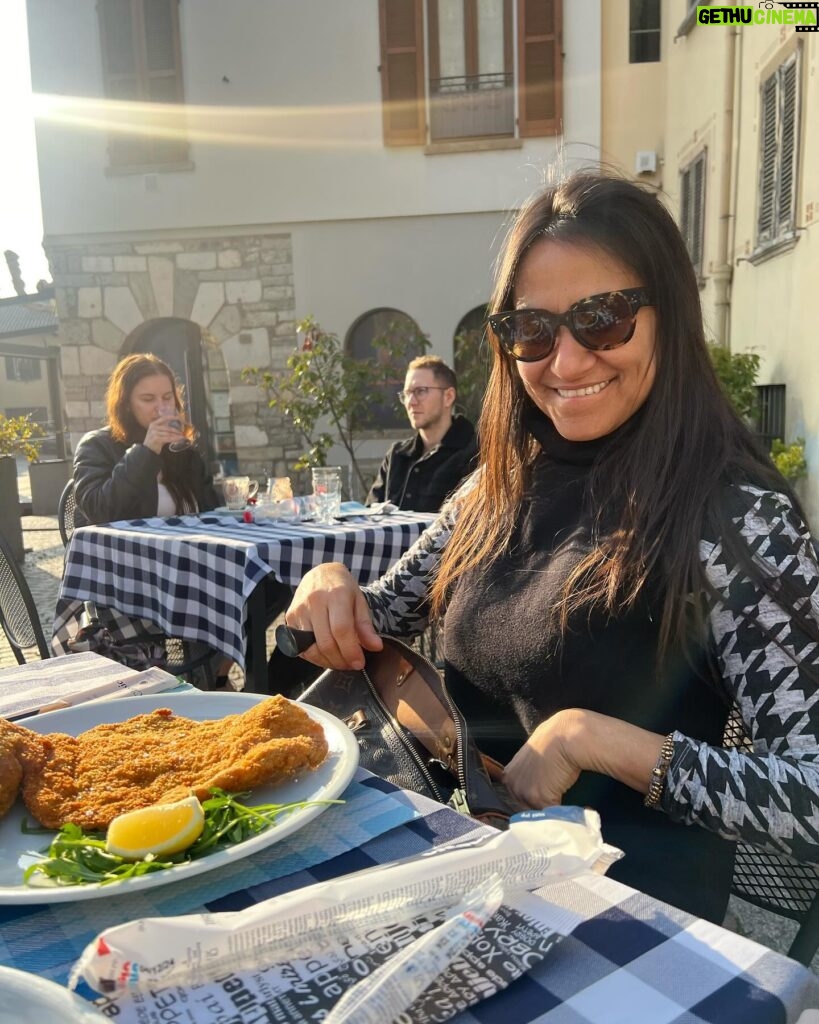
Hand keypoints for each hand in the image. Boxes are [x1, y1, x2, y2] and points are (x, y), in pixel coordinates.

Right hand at [143, 416, 185, 454]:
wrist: (147, 449)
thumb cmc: (154, 441)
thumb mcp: (157, 432)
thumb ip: (164, 428)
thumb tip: (175, 428)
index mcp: (154, 424)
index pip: (164, 418)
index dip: (172, 417)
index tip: (178, 417)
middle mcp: (153, 427)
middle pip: (168, 428)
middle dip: (176, 430)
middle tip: (182, 432)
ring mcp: (154, 433)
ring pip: (169, 434)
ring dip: (177, 436)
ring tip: (182, 436)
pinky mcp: (156, 439)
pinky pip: (168, 438)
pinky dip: (174, 439)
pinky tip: (179, 439)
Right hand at [284, 562, 382, 669]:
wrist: (320, 574)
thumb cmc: (342, 589)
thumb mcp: (359, 602)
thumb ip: (366, 626)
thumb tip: (375, 647)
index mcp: (336, 594)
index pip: (341, 630)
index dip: (350, 651)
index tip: (359, 662)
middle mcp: (314, 601)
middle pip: (325, 642)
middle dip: (340, 660)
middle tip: (351, 664)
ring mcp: (299, 610)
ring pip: (311, 648)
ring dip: (327, 662)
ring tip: (340, 661)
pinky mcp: (289, 619)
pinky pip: (300, 647)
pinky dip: (314, 657)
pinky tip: (325, 655)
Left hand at [503, 709, 668, 808]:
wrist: (568, 736)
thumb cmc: (556, 740)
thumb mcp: (534, 756)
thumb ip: (530, 772)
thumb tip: (540, 782)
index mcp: (509, 774)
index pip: (518, 797)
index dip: (534, 800)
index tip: (548, 799)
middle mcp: (512, 783)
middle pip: (525, 807)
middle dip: (541, 808)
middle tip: (558, 804)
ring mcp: (523, 791)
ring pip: (538, 813)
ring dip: (552, 813)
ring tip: (566, 806)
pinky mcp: (538, 798)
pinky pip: (551, 816)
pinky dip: (564, 815)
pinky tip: (575, 809)